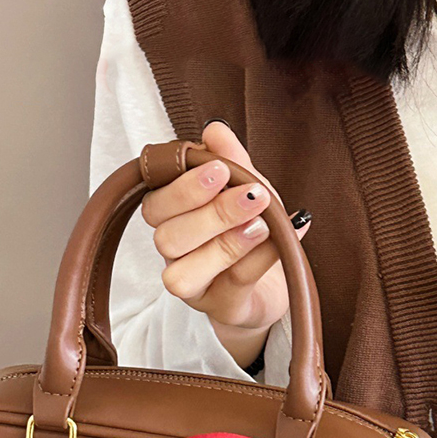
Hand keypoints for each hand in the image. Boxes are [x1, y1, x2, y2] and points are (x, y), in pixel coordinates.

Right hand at [140, 121, 309, 367]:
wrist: (275, 283)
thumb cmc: (253, 232)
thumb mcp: (246, 189)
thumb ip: (232, 160)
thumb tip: (215, 129)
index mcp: (171, 219)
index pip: (155, 203)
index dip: (183, 187)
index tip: (220, 169)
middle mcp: (173, 254)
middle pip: (168, 236)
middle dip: (210, 212)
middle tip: (252, 194)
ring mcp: (194, 286)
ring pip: (186, 270)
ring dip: (227, 242)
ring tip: (262, 223)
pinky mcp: (221, 308)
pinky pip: (233, 284)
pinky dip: (259, 259)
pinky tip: (280, 239)